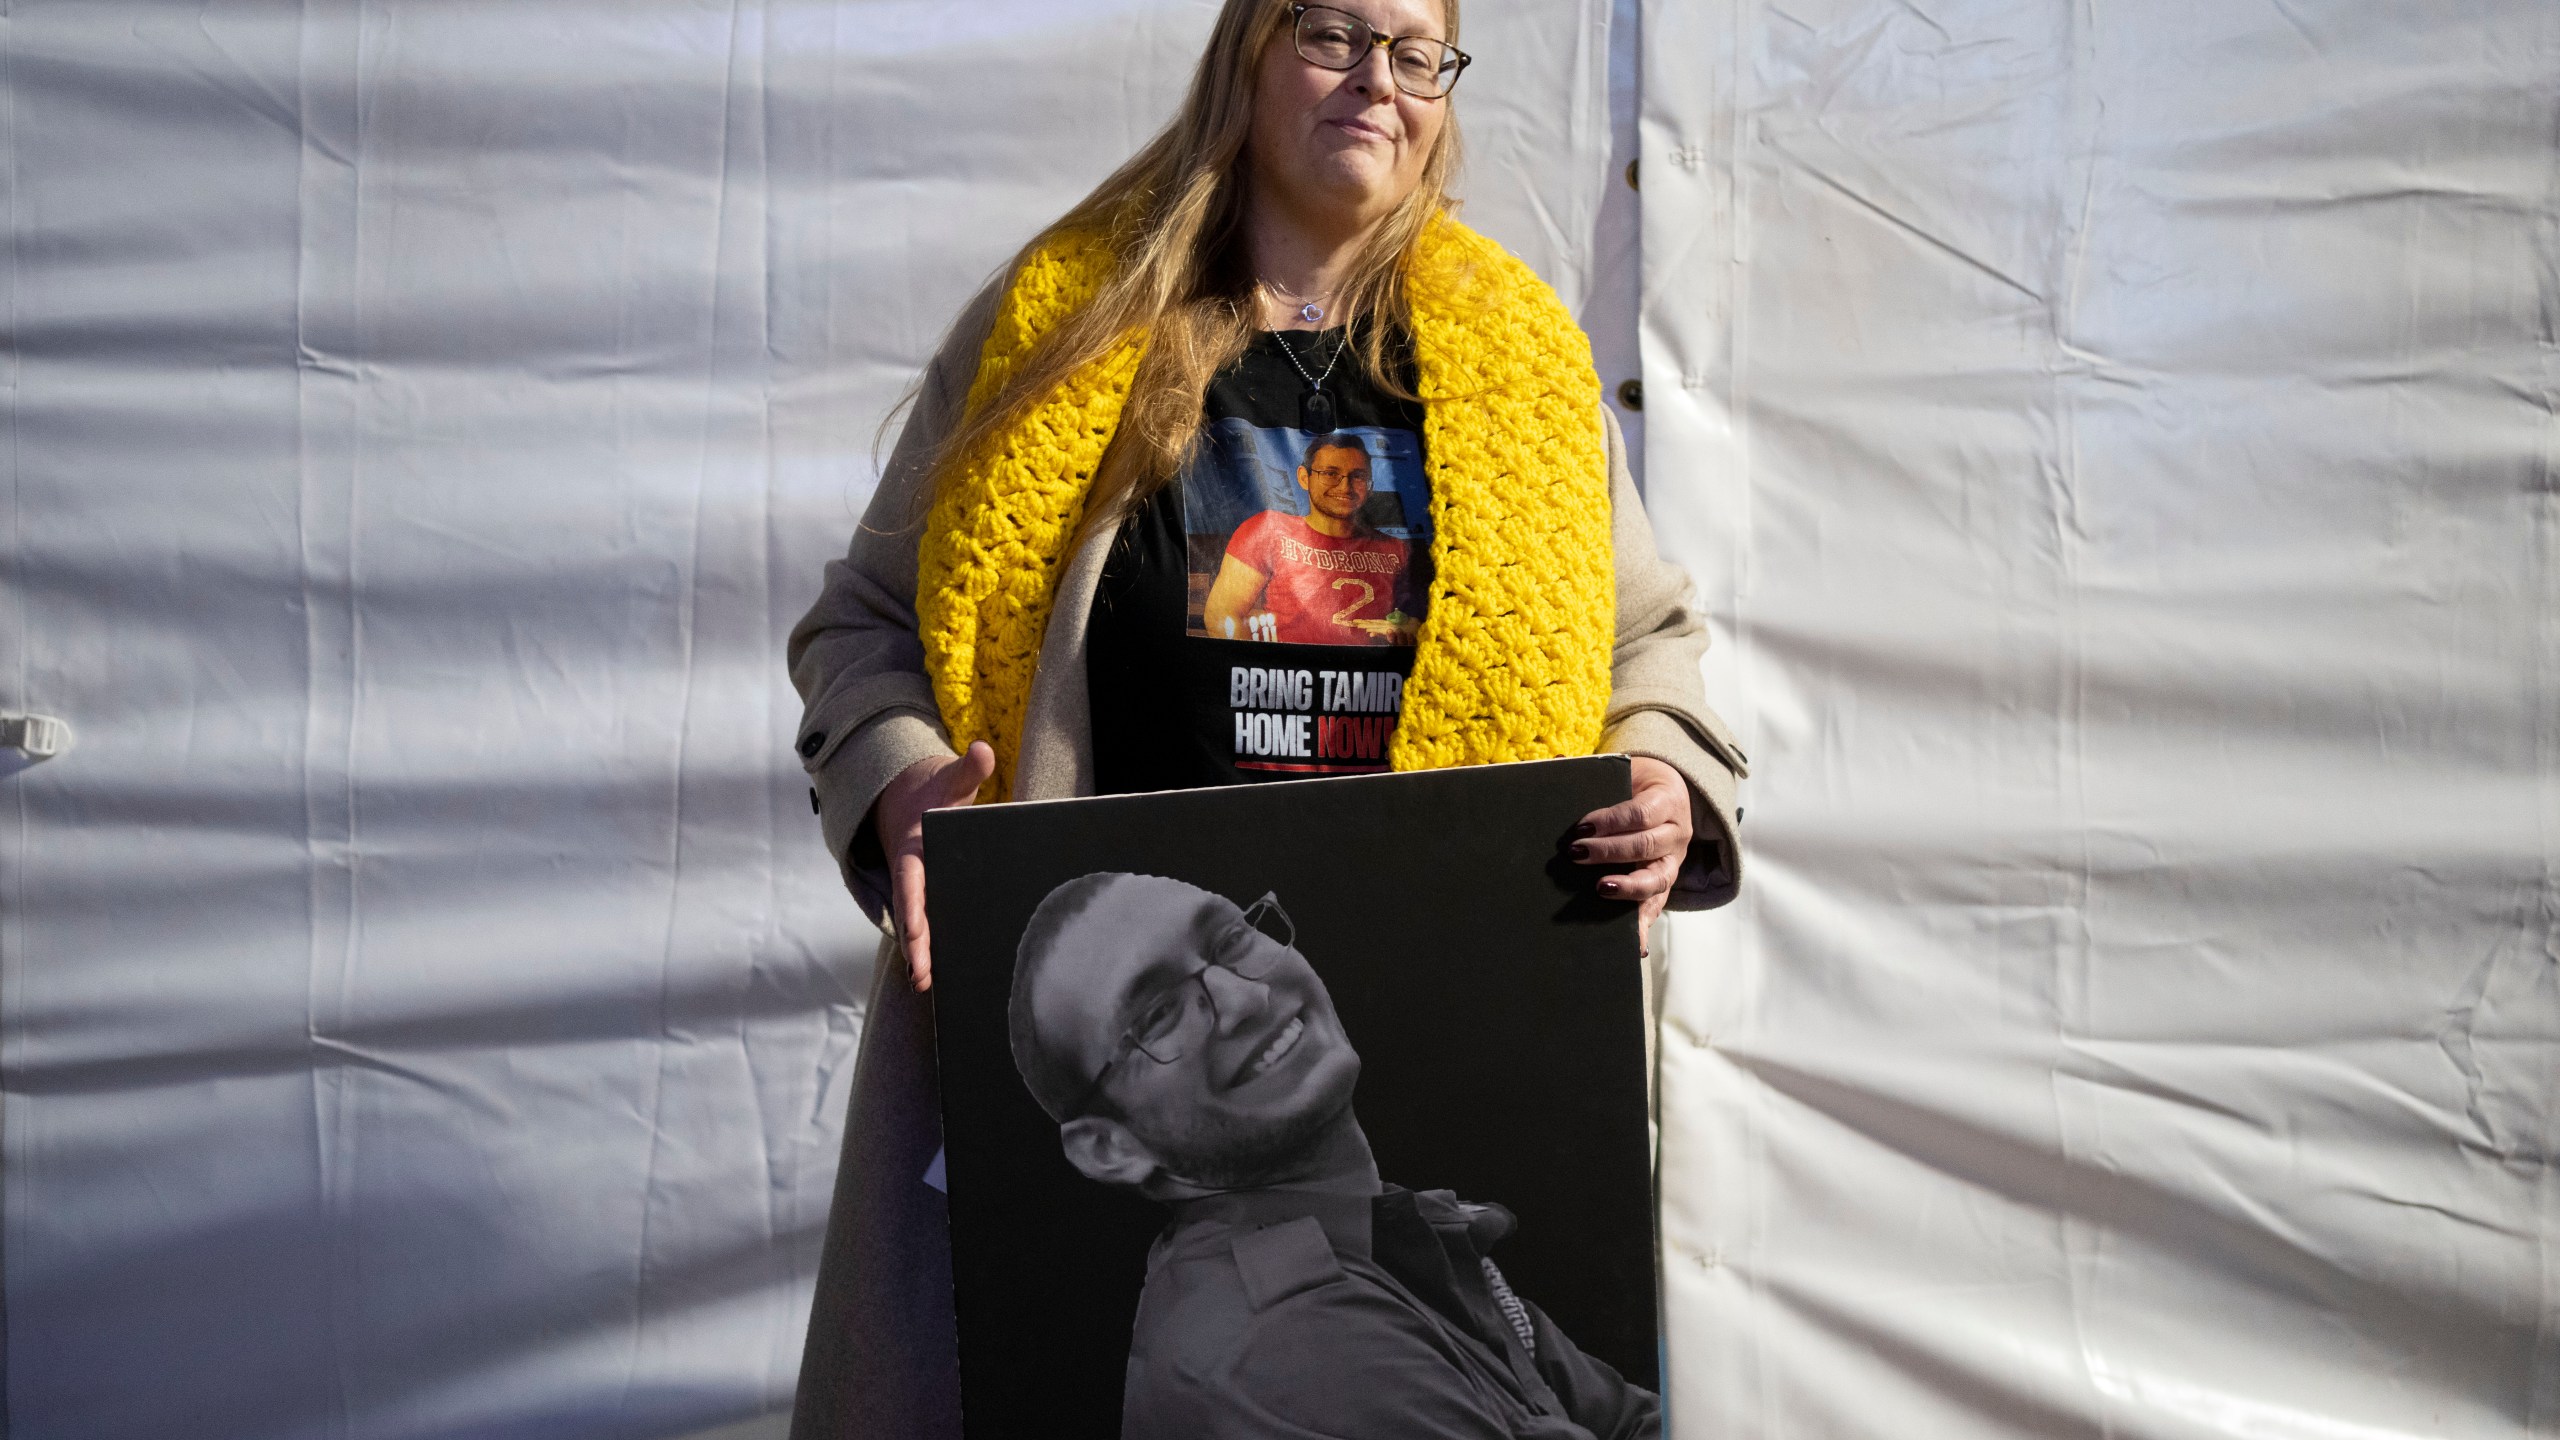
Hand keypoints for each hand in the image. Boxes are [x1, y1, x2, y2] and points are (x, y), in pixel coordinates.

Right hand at [874, 741, 995, 990]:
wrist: (907, 799)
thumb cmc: (934, 792)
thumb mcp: (950, 779)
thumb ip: (967, 769)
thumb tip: (982, 751)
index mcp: (912, 850)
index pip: (911, 882)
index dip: (913, 906)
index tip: (916, 931)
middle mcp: (911, 873)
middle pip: (912, 913)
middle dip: (915, 944)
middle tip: (921, 975)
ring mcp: (918, 887)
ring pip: (918, 924)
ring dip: (921, 953)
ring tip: (925, 984)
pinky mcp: (927, 895)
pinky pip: (928, 922)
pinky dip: (930, 946)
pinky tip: (941, 976)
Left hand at [1571, 756, 1693, 954]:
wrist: (1667, 794)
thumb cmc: (1635, 784)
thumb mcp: (1622, 770)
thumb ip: (1590, 770)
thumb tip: (1554, 763)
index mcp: (1667, 800)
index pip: (1640, 813)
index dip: (1612, 820)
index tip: (1581, 827)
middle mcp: (1676, 833)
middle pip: (1646, 845)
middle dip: (1610, 851)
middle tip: (1575, 853)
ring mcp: (1673, 862)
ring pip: (1657, 879)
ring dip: (1627, 887)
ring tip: (1599, 889)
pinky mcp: (1665, 884)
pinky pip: (1657, 907)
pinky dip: (1643, 926)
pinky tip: (1632, 945)